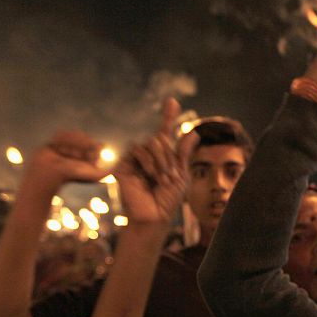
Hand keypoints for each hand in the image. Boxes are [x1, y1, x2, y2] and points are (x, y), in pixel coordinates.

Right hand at [24, 131, 106, 190]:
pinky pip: (62, 132)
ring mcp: (71, 141)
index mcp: (92, 154)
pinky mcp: (59, 137)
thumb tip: (119, 165)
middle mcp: (83, 147)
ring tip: (63, 155)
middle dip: (79, 147)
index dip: (90, 151)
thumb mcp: (93, 176)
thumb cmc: (71, 175)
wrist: (49, 173)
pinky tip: (56, 150)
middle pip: (86, 138)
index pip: (98, 145)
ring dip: (69, 145)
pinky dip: (59, 141)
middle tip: (71, 157)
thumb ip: (107, 172)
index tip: (85, 159)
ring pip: (74, 134)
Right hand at [116, 98, 196, 225]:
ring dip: (162, 160)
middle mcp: (147, 154)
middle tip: (172, 176)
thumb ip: (183, 154)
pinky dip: (149, 161)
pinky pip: (137, 149)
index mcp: (163, 156)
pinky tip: (152, 175)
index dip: (168, 116)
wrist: (154, 216)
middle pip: (160, 137)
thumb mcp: (181, 175)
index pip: (165, 132)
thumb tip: (193, 132)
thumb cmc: (168, 200)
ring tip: (164, 179)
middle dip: (170, 155)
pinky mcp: (123, 163)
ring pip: (150, 141)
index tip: (172, 100)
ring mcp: (134, 158)